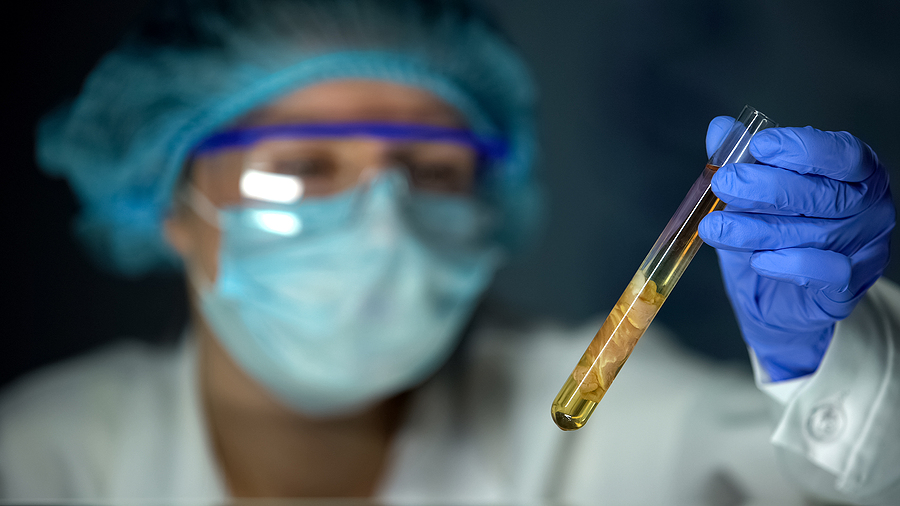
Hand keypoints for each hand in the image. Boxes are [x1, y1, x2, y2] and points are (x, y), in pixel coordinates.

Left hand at [698, 117, 894, 380]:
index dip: (801, 147)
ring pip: (818, 233)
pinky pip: (828, 271)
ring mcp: (866, 246)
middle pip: (825, 194)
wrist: (777, 296)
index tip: (758, 146)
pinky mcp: (851, 285)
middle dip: (768, 188)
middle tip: (724, 184)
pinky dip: (790, 263)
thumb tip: (719, 129)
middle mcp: (870, 205)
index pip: (841, 153)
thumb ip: (739, 158)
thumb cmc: (773, 232)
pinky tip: (758, 259)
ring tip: (715, 227)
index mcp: (855, 171)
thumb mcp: (751, 193)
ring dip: (761, 230)